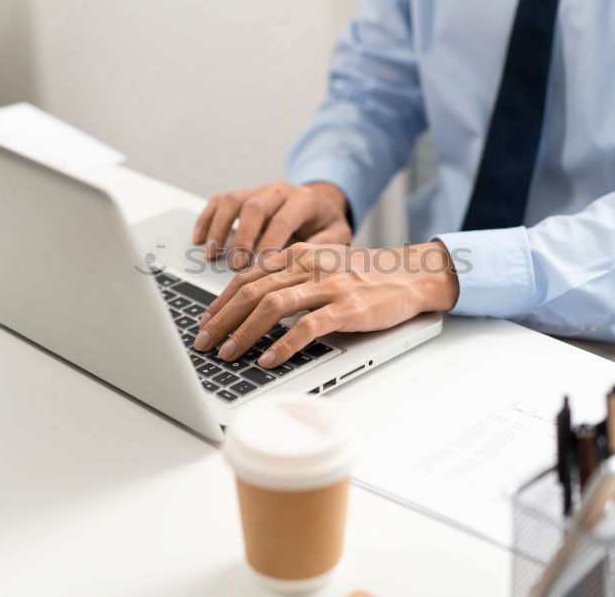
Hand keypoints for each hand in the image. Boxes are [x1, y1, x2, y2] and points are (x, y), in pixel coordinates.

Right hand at [192, 182, 350, 267]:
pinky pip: (219, 200)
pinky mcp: (243, 195)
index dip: (269, 243)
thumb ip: (326, 246)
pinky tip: (198, 239)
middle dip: (242, 238)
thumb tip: (307, 261)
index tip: (259, 266)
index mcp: (304, 199)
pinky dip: (206, 218)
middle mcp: (279, 190)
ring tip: (212, 254)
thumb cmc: (326, 225)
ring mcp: (258, 191)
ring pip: (233, 200)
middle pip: (254, 208)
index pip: (283, 220)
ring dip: (219, 228)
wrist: (321, 205)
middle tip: (235, 265)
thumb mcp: (338, 236)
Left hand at [193, 242, 458, 367]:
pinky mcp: (347, 307)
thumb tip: (250, 305)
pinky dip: (283, 345)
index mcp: (298, 255)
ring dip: (244, 332)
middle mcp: (308, 266)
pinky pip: (307, 327)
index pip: (247, 276)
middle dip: (222, 319)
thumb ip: (290, 280)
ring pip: (272, 305)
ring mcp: (328, 286)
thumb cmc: (363, 278)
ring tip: (229, 353)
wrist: (408, 276)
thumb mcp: (320, 269)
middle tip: (205, 342)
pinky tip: (268, 359)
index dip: (221, 301)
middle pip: (252, 290)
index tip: (206, 322)